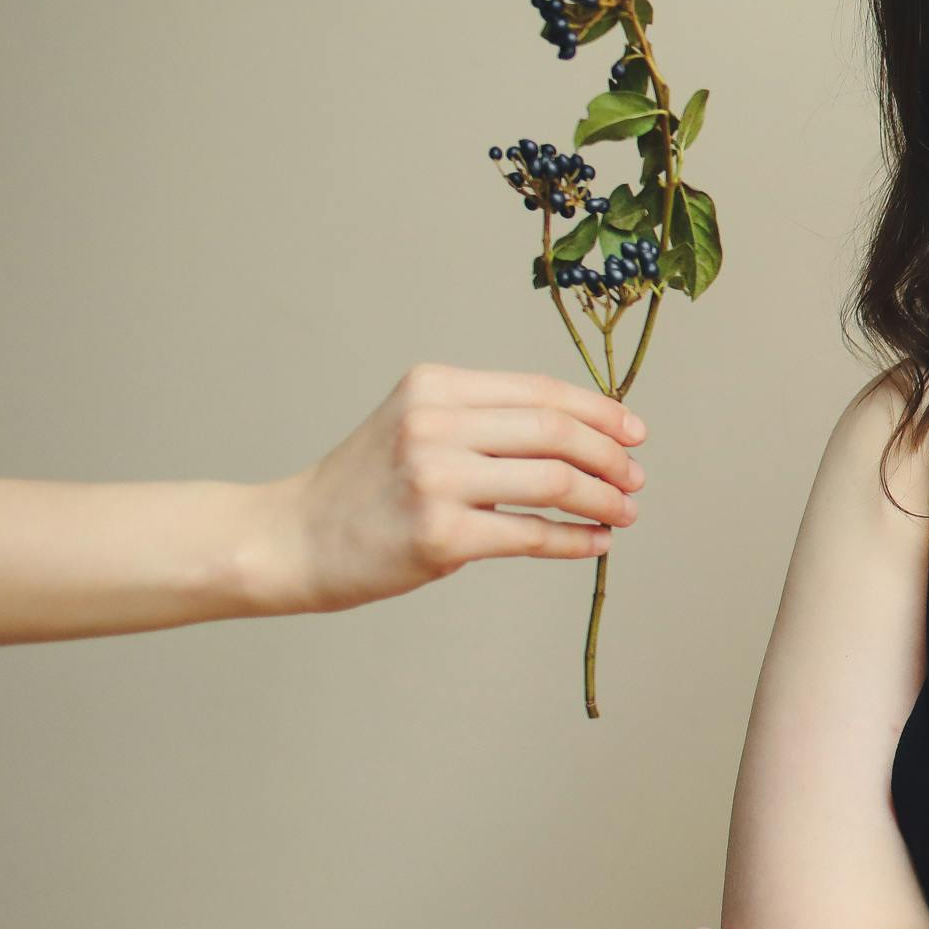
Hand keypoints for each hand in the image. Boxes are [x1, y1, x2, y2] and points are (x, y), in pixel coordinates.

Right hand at [252, 363, 647, 613]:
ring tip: (625, 511)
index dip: (600, 411)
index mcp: (435, 386)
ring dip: (604, 498)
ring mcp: (435, 479)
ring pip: (554, 481)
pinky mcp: (438, 535)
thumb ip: (486, 419)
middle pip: (556, 431)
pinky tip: (597, 542)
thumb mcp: (417, 423)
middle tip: (637, 477)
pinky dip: (577, 539)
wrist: (292, 537)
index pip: (541, 390)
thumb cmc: (367, 486)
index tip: (635, 432)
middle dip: (611, 456)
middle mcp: (434, 423)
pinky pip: (532, 534)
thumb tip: (586, 433)